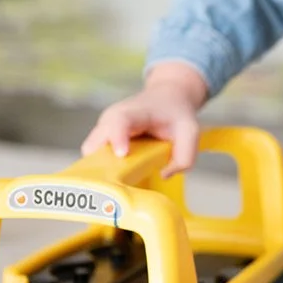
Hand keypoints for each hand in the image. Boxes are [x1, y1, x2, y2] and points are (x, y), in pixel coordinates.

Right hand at [81, 63, 209, 176]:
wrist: (165, 97)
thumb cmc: (175, 113)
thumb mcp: (190, 131)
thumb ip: (185, 156)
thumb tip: (164, 175)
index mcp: (133, 112)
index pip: (119, 121)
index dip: (117, 137)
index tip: (121, 155)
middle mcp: (111, 119)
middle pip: (95, 143)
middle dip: (101, 164)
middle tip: (118, 185)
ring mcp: (103, 130)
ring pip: (91, 155)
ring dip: (101, 170)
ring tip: (119, 185)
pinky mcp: (101, 141)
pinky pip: (94, 159)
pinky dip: (102, 170)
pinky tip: (118, 179)